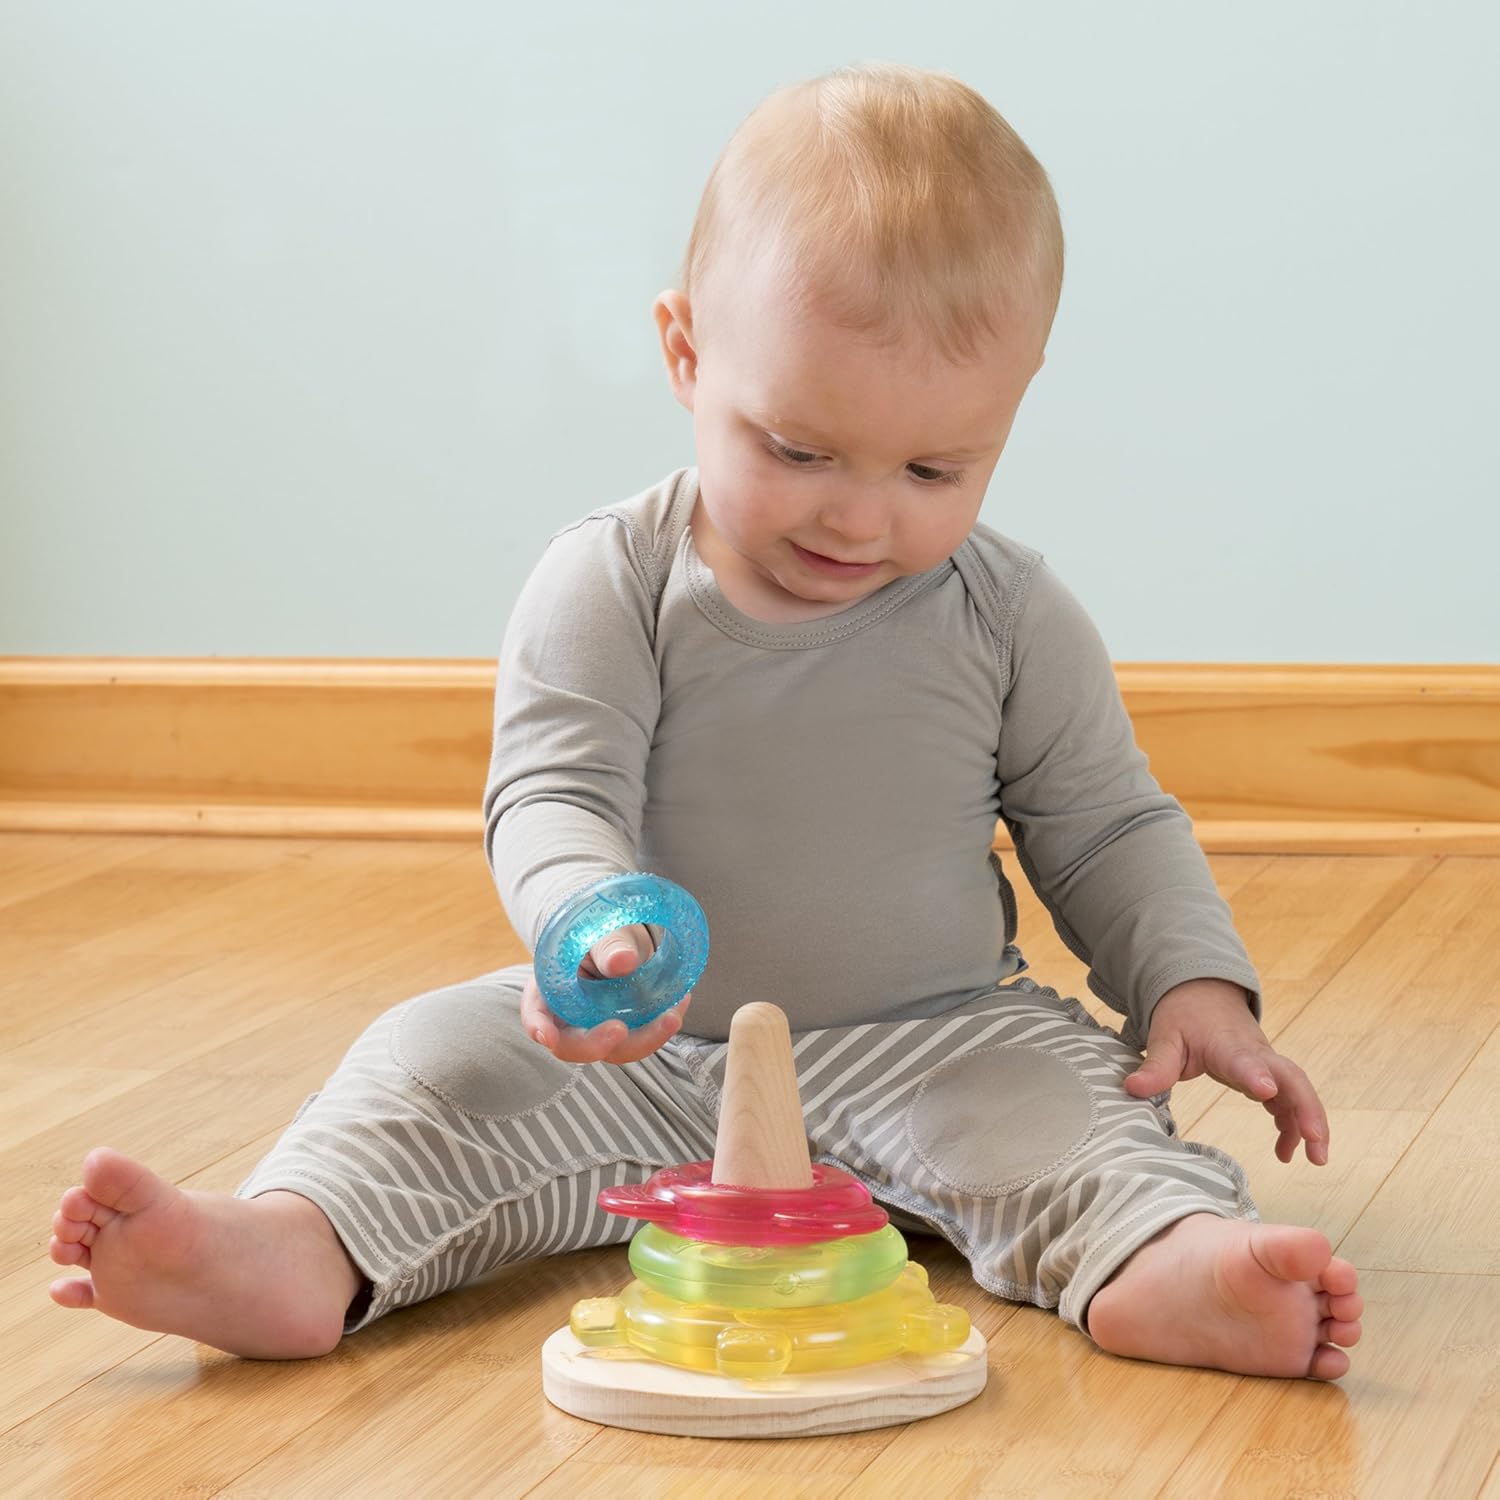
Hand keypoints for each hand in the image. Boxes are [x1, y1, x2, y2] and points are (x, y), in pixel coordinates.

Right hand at [521, 923, 689, 1063]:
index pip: (536, 1015)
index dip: (539, 1028)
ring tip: (671, 1017)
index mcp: (549, 992)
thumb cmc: (598, 933)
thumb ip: (607, 948)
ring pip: (617, 1048)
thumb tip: (623, 962)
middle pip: (576, 1045)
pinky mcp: (629, 1030)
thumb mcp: (599, 932)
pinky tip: (680, 1003)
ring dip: (645, 1038)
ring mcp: (600, 1028)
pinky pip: (644, 1035)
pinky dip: (662, 1025)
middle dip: (597, 1043)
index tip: (547, 1036)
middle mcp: (571, 1019)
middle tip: (619, 1030)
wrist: (621, 939)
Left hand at [1123, 978, 1329, 1165]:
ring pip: (1298, 1090)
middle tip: (1317, 1143)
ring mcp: (1266, 1064)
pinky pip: (1288, 1101)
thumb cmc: (1183, 1017)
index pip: (1245, 1059)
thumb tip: (1131, 1089)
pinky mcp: (1267, 1074)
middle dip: (1308, 1109)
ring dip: (1311, 1122)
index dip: (1256, 1074)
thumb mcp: (1164, 1037)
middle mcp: (1255, 1054)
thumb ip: (1155, 1066)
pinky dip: (1292, 1125)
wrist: (1202, 994)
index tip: (1266, 1091)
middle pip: (1292, 1078)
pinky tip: (1286, 1153)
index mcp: (1226, 1045)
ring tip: (1316, 1159)